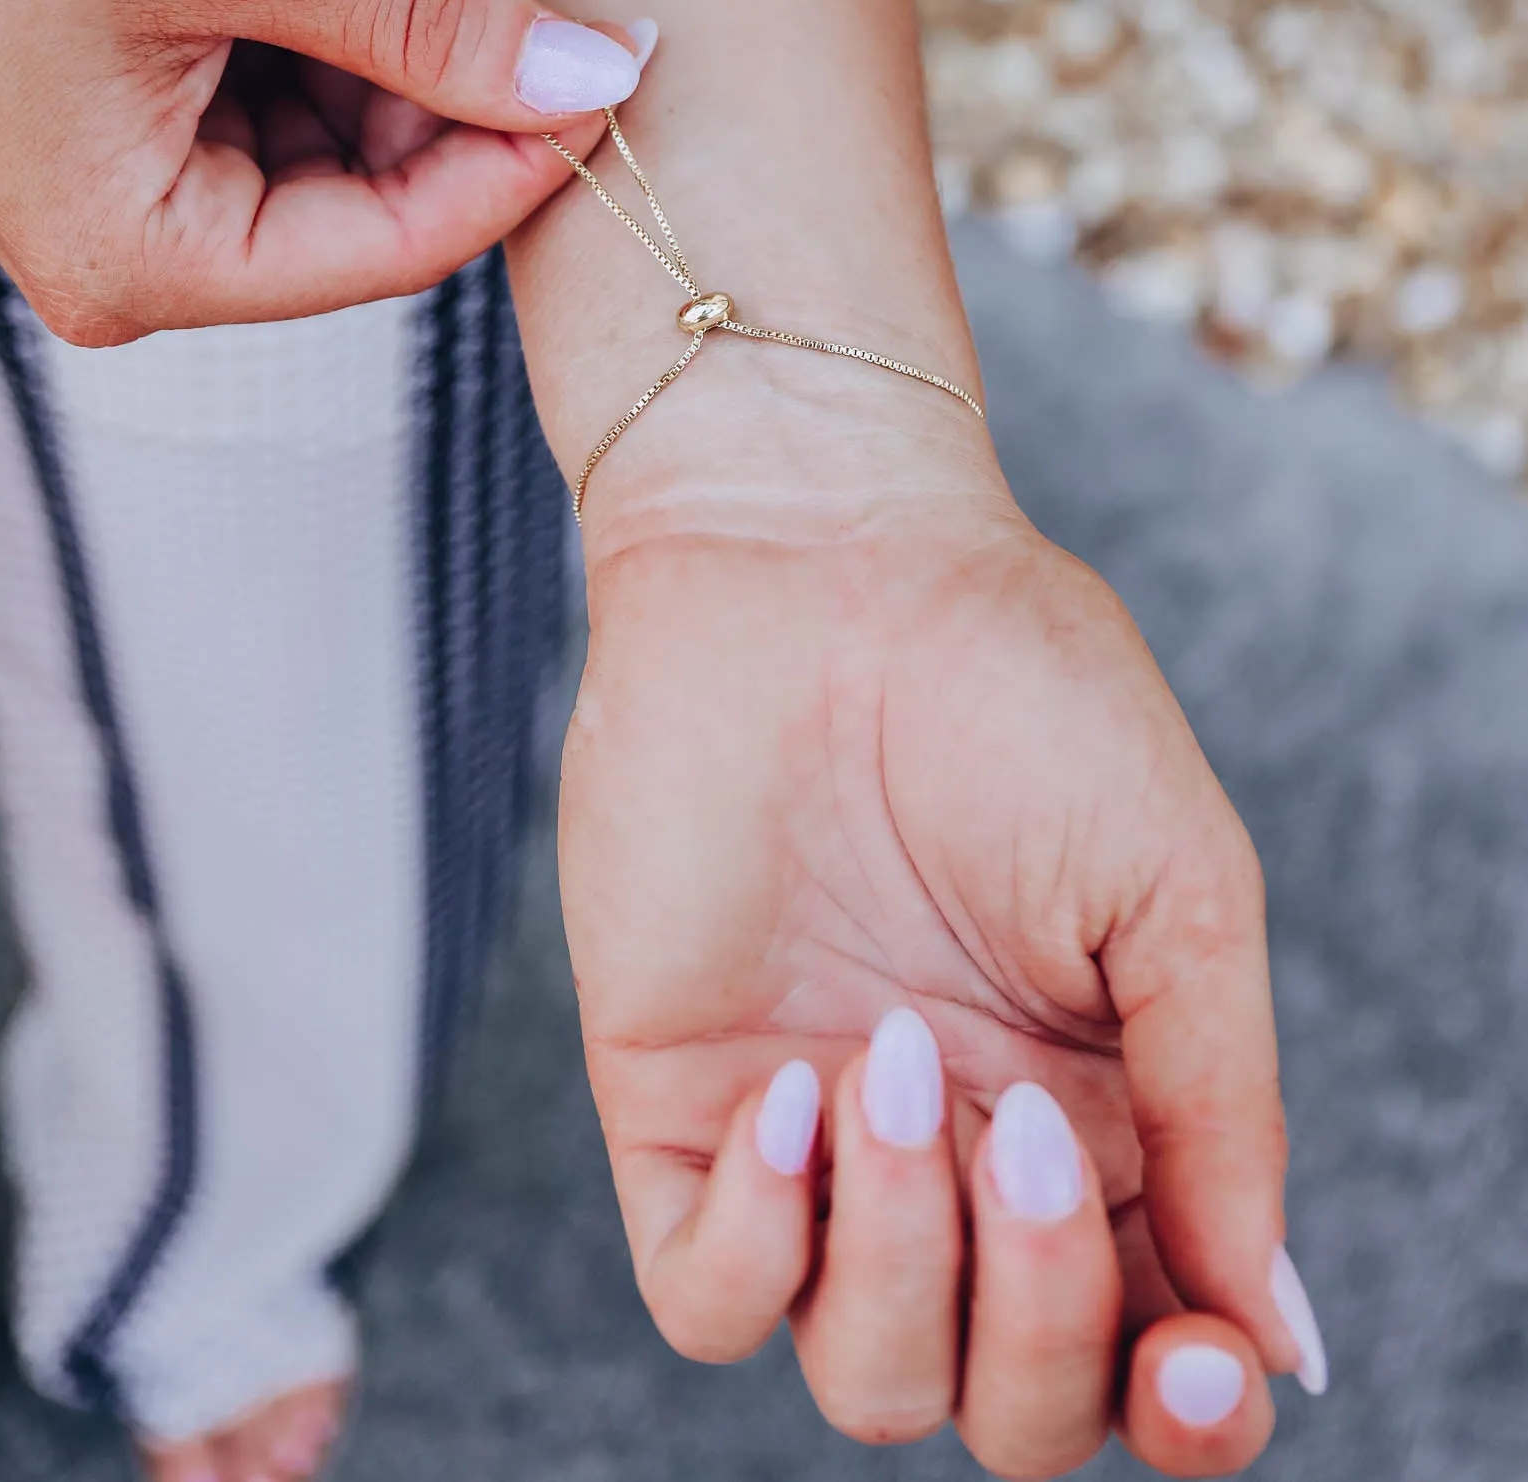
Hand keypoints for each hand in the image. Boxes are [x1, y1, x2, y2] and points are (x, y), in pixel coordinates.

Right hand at [0, 0, 640, 338]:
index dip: (523, 158)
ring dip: (399, 58)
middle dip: (463, 102)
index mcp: (143, 262)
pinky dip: (332, 34)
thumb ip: (427, 19)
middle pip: (367, 207)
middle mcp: (131, 260)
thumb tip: (593, 73)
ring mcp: (122, 191)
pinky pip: (271, 99)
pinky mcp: (120, 120)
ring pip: (330, 147)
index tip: (624, 64)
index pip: (395, 246)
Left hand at [559, 366, 1319, 1476]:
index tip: (1199, 1369)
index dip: (1183, 1409)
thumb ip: (1223, 1107)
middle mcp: (956, 1160)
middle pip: (1015, 1408)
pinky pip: (708, 1300)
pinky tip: (796, 1085)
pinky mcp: (677, 1102)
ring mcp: (812, 1143)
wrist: (820, 555)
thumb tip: (1274, 1330)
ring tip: (897, 1058)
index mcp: (1096, 1118)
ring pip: (870, 1381)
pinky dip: (761, 1239)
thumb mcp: (1175, 886)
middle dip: (1041, 1325)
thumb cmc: (1014, 684)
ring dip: (906, 1257)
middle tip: (1021, 1131)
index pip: (1146, 1352)